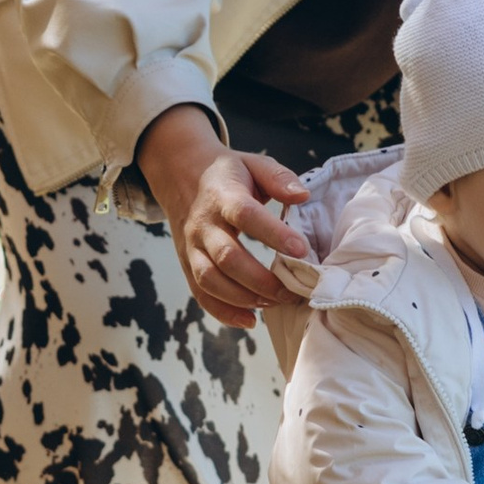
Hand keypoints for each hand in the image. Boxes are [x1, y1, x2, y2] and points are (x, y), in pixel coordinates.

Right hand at [139, 108, 315, 327]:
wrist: (180, 174)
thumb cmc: (228, 173)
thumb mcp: (254, 164)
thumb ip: (279, 178)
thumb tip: (303, 197)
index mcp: (222, 195)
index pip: (246, 215)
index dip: (273, 234)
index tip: (302, 250)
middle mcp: (203, 224)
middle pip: (227, 257)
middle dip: (262, 279)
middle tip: (293, 290)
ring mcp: (192, 247)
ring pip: (211, 280)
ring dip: (244, 298)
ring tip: (276, 302)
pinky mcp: (187, 263)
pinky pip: (201, 294)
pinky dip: (223, 312)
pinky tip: (250, 320)